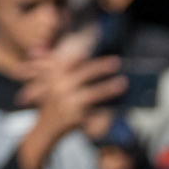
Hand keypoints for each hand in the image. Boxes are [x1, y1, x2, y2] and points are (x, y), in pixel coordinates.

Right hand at [15, 50, 126, 168]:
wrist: (44, 130)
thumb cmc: (51, 103)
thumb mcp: (49, 82)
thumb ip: (53, 65)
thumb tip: (60, 48)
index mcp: (53, 75)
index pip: (70, 58)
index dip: (82, 48)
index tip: (95, 38)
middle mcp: (60, 87)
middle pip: (83, 73)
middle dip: (100, 67)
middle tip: (116, 61)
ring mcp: (68, 102)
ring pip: (92, 93)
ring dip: (108, 87)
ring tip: (123, 83)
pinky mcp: (76, 117)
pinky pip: (95, 111)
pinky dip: (106, 108)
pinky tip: (117, 105)